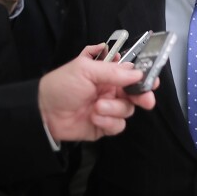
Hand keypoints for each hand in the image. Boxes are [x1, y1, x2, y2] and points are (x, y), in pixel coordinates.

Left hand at [38, 45, 156, 141]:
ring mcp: (108, 108)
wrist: (44, 112)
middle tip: (145, 100)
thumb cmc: (62, 84)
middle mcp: (110, 90)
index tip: (152, 80)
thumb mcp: (86, 69)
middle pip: (136, 94)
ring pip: (127, 110)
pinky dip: (107, 122)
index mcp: (107, 73)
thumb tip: (138, 73)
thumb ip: (113, 71)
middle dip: (142, 96)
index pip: (132, 73)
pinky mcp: (104, 126)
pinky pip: (118, 125)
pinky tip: (94, 118)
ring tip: (97, 107)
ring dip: (114, 108)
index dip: (144, 76)